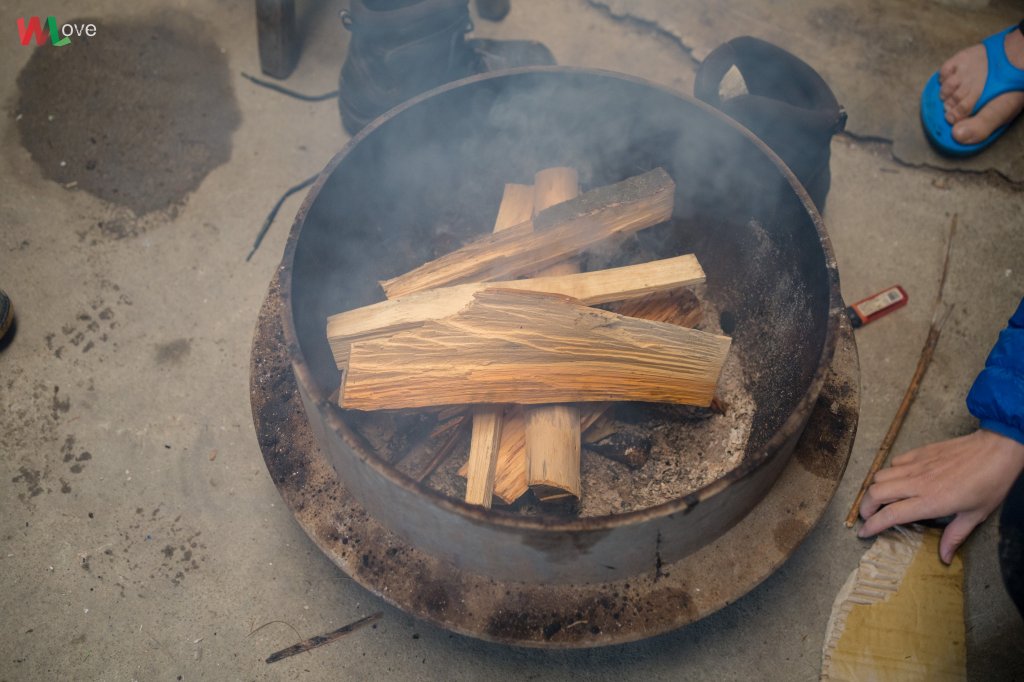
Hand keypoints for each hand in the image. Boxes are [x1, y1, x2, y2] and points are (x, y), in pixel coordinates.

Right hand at [858, 429, 1023, 563]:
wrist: (995, 450)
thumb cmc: (989, 484)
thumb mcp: (975, 515)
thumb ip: (954, 536)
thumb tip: (945, 558)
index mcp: (931, 502)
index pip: (891, 515)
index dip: (872, 525)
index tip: (864, 533)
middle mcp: (917, 483)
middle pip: (875, 492)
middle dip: (865, 507)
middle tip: (869, 516)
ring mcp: (916, 465)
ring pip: (880, 476)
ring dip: (876, 489)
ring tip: (882, 499)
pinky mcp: (918, 452)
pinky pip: (894, 462)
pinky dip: (890, 472)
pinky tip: (900, 479)